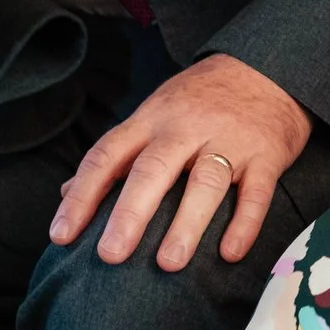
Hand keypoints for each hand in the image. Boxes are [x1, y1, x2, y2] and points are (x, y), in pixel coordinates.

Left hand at [50, 53, 312, 270]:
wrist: (268, 66)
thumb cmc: (201, 100)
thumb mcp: (154, 113)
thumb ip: (116, 153)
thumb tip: (65, 192)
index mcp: (152, 119)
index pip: (108, 155)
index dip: (82, 195)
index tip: (61, 235)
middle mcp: (187, 127)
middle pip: (154, 168)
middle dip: (130, 213)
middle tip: (111, 255)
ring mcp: (229, 139)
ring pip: (206, 180)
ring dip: (187, 223)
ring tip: (168, 263)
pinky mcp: (266, 153)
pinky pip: (256, 190)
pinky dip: (245, 222)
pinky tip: (230, 253)